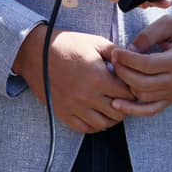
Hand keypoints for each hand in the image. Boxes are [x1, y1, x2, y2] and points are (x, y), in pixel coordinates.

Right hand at [14, 27, 134, 134]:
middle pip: (118, 113)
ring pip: (103, 124)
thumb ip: (116, 52)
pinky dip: (94, 125)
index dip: (133, 91)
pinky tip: (96, 115)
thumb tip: (134, 59)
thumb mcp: (95, 42)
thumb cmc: (67, 45)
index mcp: (99, 78)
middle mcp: (88, 96)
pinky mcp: (63, 113)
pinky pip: (84, 128)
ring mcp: (74, 107)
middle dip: (126, 106)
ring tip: (112, 108)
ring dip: (111, 118)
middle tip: (125, 100)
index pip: (128, 94)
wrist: (37, 53)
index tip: (132, 87)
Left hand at [108, 17, 171, 117]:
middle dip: (123, 72)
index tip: (115, 52)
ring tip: (118, 72)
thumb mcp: (168, 24)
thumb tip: (130, 50)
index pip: (147, 64)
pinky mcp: (171, 101)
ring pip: (142, 96)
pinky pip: (149, 111)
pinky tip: (117, 104)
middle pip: (142, 83)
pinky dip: (132, 110)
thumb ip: (148, 35)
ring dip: (125, 86)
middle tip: (114, 60)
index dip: (127, 59)